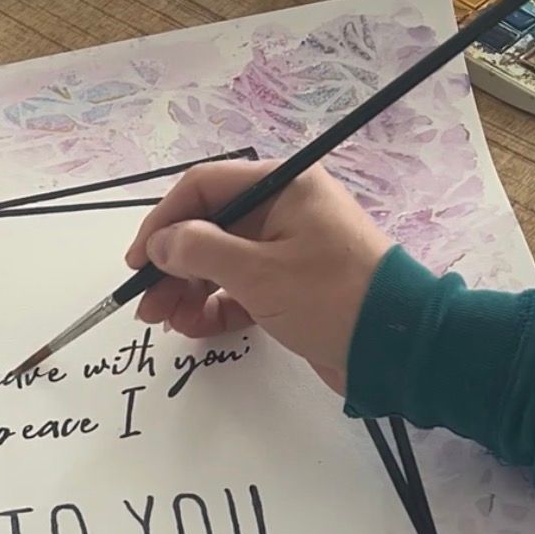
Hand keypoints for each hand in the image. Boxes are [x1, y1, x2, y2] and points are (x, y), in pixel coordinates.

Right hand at [125, 160, 389, 395]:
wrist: (396, 347)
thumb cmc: (330, 297)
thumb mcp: (257, 272)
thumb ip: (199, 250)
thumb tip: (161, 243)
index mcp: (282, 187)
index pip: (204, 187)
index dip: (163, 222)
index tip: (138, 261)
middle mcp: (283, 211)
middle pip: (209, 227)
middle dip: (173, 266)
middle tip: (148, 305)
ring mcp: (288, 250)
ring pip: (221, 262)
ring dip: (188, 290)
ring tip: (168, 322)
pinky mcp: (292, 287)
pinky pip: (240, 289)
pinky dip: (216, 306)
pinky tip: (196, 327)